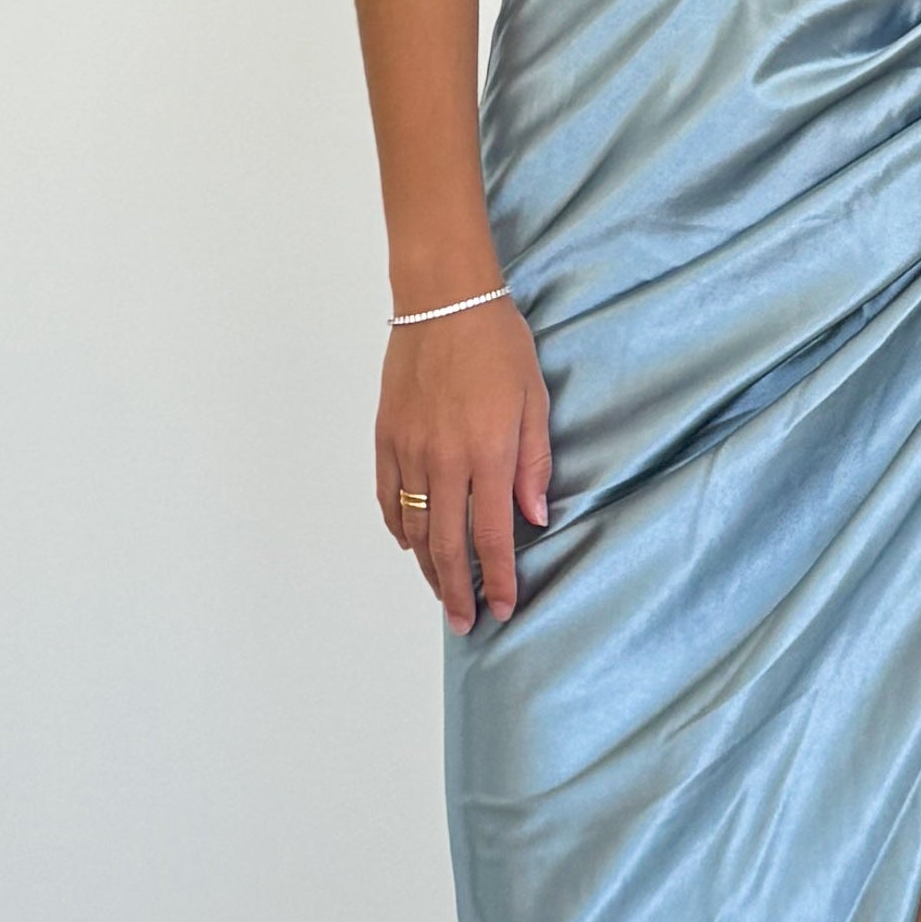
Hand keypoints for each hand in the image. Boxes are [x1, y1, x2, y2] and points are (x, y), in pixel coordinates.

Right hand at [377, 295, 550, 631]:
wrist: (444, 299)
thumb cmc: (497, 344)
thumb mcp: (533, 401)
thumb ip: (534, 464)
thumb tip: (533, 518)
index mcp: (487, 454)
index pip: (491, 537)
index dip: (499, 581)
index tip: (504, 609)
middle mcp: (443, 461)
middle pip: (447, 546)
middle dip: (458, 592)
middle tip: (465, 622)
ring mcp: (409, 451)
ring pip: (414, 529)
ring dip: (428, 567)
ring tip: (442, 591)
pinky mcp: (386, 437)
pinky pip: (389, 498)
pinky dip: (399, 528)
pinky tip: (411, 543)